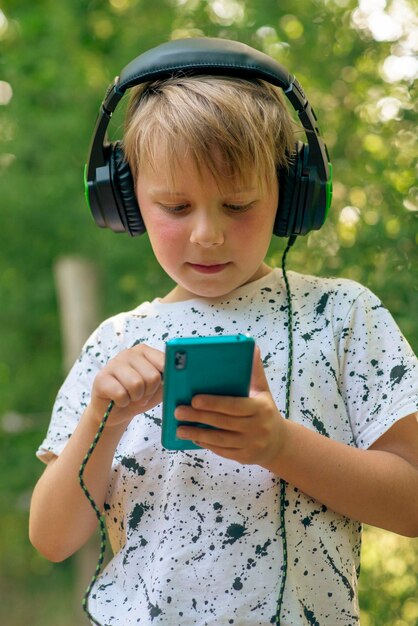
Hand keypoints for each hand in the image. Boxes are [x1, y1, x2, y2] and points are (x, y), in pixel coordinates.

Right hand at [90, 344, 164, 427]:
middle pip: (152, 376)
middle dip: (149, 392)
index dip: (163, 381)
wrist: (117, 411)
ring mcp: (113, 363)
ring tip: (131, 397)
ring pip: (136, 385)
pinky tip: (119, 400)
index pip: (164, 362)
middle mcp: (129, 353)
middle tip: (141, 395)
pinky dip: (123, 402)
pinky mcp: (101, 378)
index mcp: (145, 351)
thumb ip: (171, 378)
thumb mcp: (161, 388)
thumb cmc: (141, 396)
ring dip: (136, 398)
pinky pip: (121, 394)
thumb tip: (180, 374)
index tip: (157, 386)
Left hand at [175, 347, 285, 467]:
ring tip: (179, 428)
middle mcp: (257, 428)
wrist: (279, 442)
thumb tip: (253, 347)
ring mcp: (251, 444)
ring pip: (220, 439)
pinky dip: (206, 444)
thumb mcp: (263, 390)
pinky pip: (222, 451)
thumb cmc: (265, 410)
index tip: (194, 399)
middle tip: (178, 411)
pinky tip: (193, 438)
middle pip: (223, 422)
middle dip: (198, 417)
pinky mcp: (244, 457)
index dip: (214, 403)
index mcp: (260, 408)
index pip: (234, 406)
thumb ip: (254, 370)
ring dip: (197, 434)